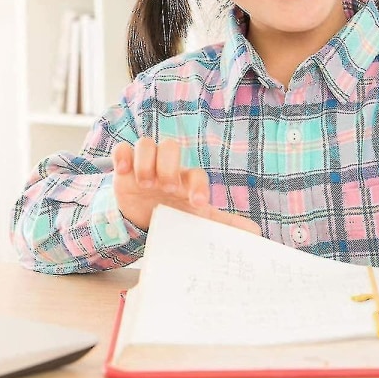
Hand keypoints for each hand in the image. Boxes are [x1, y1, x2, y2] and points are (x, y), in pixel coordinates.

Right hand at [112, 137, 260, 234]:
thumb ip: (223, 225)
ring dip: (146, 161)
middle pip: (171, 147)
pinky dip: (122, 156)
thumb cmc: (174, 214)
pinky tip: (124, 172)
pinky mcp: (125, 168)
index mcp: (186, 181)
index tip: (197, 204)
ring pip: (147, 144)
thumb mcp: (196, 221)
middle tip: (167, 188)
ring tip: (146, 184)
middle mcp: (167, 168)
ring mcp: (145, 165)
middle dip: (169, 166)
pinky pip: (123, 149)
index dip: (198, 186)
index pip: (196, 174)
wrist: (143, 217)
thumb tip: (255, 234)